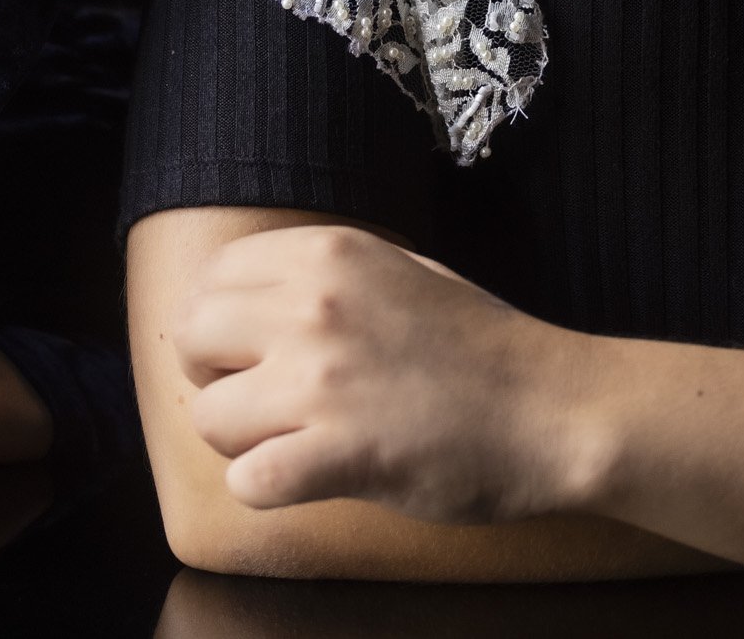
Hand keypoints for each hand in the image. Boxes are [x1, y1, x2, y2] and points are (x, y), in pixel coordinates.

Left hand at [174, 224, 578, 524]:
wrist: (554, 408)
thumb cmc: (481, 346)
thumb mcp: (399, 271)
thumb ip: (322, 275)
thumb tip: (244, 297)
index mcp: (327, 253)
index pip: (211, 278)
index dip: (222, 323)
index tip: (255, 351)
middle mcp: (314, 305)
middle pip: (189, 339)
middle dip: (215, 376)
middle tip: (268, 401)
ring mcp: (322, 380)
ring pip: (208, 417)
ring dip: (244, 440)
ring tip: (300, 441)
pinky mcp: (338, 453)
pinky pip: (246, 482)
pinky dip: (268, 489)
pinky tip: (310, 478)